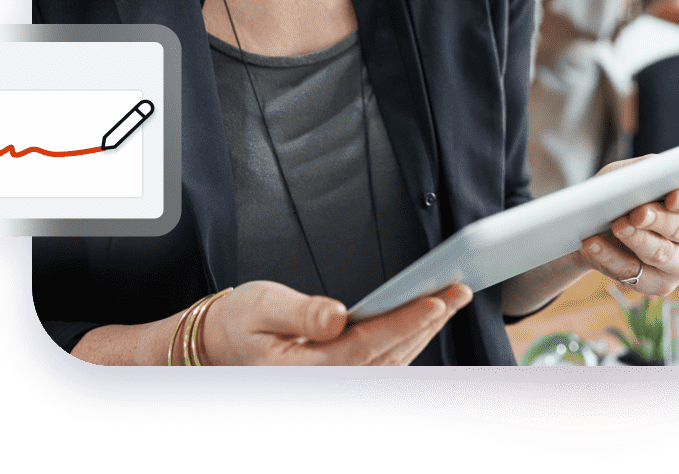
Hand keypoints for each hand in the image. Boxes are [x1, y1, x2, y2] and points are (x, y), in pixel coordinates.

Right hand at [202, 280, 472, 365]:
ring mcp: (336, 389)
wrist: (220, 347)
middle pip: (389, 355)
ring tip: (451, 297)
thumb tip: (337, 317)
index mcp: (304, 371)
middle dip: (426, 322)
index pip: (365, 347)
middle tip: (458, 289)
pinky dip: (409, 340)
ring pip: (393, 363)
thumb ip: (302, 313)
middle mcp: (326, 387)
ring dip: (424, 331)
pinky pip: (385, 364)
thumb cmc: (240, 322)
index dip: (403, 324)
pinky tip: (426, 318)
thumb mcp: (261, 306)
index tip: (434, 301)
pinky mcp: (343, 380)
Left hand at [578, 158, 678, 295]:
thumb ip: (647, 169)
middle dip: (659, 220)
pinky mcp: (662, 285)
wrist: (599, 224)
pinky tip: (594, 243)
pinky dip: (610, 257)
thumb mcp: (632, 172)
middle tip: (636, 213)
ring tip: (616, 226)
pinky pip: (636, 274)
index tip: (672, 197)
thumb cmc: (625, 191)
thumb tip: (652, 175)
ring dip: (637, 240)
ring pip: (664, 254)